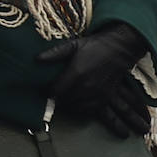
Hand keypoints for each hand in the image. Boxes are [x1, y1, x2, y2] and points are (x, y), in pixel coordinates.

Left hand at [36, 23, 150, 138]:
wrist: (119, 49)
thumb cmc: (94, 46)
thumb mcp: (74, 45)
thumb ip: (55, 53)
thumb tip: (36, 59)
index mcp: (76, 73)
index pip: (55, 91)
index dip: (47, 92)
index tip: (43, 89)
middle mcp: (86, 86)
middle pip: (65, 101)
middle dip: (57, 99)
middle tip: (52, 96)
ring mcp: (97, 94)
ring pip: (77, 108)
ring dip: (69, 106)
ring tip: (64, 102)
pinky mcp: (105, 98)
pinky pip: (91, 111)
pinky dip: (82, 110)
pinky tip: (78, 106)